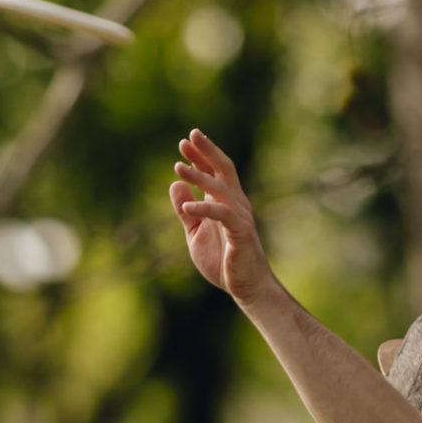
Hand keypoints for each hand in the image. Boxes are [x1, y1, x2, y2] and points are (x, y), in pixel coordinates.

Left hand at [169, 130, 275, 306]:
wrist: (246, 287)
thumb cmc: (222, 261)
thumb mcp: (196, 234)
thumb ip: (186, 211)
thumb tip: (175, 184)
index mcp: (225, 202)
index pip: (214, 172)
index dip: (201, 156)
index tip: (186, 142)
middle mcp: (235, 203)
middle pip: (223, 169)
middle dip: (207, 151)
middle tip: (190, 135)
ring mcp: (239, 216)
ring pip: (220, 188)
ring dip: (199, 176)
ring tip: (178, 167)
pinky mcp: (241, 231)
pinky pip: (222, 214)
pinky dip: (204, 208)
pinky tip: (186, 205)